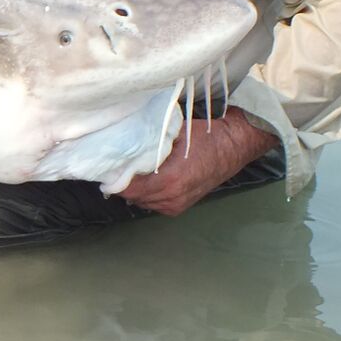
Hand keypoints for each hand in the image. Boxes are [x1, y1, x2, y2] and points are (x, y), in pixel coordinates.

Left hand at [116, 110, 278, 216]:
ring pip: (140, 202)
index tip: (107, 166)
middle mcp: (170, 196)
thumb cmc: (204, 136)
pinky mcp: (178, 208)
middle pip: (131, 196)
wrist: (232, 146)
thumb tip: (123, 144)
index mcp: (168, 179)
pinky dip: (146, 194)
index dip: (115, 176)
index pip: (127, 186)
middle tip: (116, 166)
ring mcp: (175, 204)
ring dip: (134, 189)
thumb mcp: (171, 133)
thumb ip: (147, 142)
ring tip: (131, 172)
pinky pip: (152, 204)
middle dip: (122, 182)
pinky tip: (147, 180)